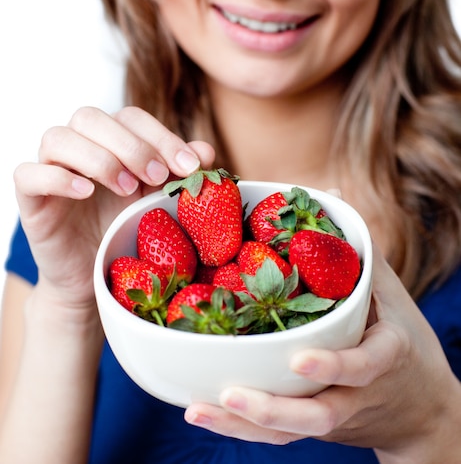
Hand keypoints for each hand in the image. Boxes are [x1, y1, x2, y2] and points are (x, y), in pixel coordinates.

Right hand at [13, 105, 214, 307]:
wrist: (95, 276)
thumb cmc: (127, 229)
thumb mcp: (160, 200)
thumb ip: (181, 174)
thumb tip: (206, 151)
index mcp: (110, 141)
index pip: (130, 117)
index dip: (161, 135)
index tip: (189, 166)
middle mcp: (78, 147)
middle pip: (90, 117)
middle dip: (130, 144)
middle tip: (157, 175)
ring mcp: (50, 169)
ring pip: (57, 137)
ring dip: (98, 158)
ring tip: (126, 189)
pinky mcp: (30, 198)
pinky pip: (27, 174)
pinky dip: (58, 178)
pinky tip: (85, 193)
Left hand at [185, 250, 460, 460]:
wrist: (418, 403)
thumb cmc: (397, 333)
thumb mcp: (388, 290)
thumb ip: (356, 248)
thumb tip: (328, 190)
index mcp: (383, 355)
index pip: (365, 366)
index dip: (335, 366)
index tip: (300, 361)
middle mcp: (359, 393)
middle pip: (320, 414)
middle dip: (275, 410)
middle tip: (230, 394)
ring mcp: (335, 413)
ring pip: (293, 432)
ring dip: (244, 427)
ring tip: (198, 410)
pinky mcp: (314, 422)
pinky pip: (279, 434)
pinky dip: (241, 428)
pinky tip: (204, 412)